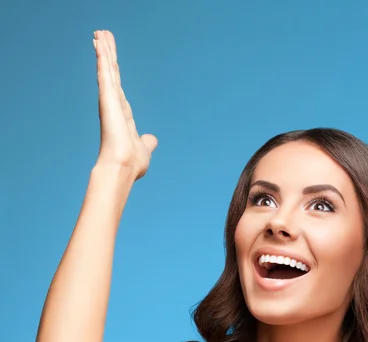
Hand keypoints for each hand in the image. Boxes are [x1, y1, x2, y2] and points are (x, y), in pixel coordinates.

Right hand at [93, 30, 157, 180]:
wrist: (124, 167)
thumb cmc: (133, 163)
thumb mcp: (144, 149)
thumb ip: (147, 142)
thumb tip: (152, 140)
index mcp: (122, 115)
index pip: (118, 88)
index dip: (114, 73)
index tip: (111, 60)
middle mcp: (114, 105)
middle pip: (112, 74)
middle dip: (108, 55)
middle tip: (103, 35)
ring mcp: (110, 101)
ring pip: (107, 70)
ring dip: (104, 50)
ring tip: (100, 32)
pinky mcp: (107, 99)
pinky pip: (105, 74)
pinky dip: (102, 57)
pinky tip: (99, 43)